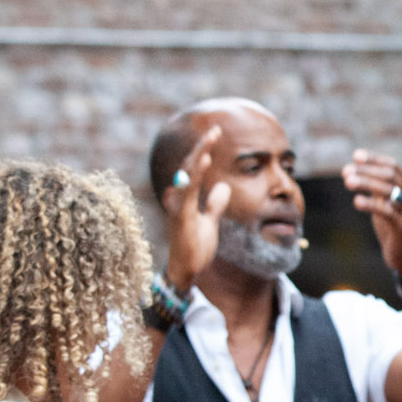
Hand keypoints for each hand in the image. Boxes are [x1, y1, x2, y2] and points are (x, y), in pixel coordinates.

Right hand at [162, 125, 233, 293]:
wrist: (187, 271)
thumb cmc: (194, 248)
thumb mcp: (210, 223)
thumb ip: (214, 205)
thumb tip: (223, 187)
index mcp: (186, 198)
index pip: (194, 169)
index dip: (203, 151)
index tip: (215, 134)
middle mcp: (179, 199)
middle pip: (189, 167)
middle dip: (201, 147)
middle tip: (215, 130)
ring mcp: (178, 208)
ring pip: (186, 176)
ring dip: (198, 156)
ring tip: (210, 140)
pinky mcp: (180, 218)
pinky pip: (187, 193)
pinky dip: (194, 177)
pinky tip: (204, 162)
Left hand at [340, 150, 401, 276]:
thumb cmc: (392, 225)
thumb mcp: (385, 202)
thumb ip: (374, 187)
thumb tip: (352, 168)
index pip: (392, 165)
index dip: (374, 159)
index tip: (356, 156)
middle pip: (389, 175)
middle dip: (366, 171)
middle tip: (345, 171)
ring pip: (388, 190)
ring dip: (366, 183)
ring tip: (347, 182)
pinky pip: (387, 211)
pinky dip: (371, 204)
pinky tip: (356, 201)